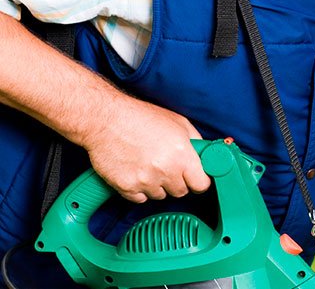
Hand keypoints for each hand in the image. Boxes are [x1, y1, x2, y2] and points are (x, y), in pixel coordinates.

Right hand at [83, 96, 210, 202]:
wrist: (105, 119)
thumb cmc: (141, 117)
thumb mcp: (179, 122)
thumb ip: (196, 141)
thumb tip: (206, 156)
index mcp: (182, 154)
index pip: (201, 185)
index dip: (199, 181)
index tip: (195, 178)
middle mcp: (166, 170)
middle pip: (181, 192)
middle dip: (178, 181)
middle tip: (168, 166)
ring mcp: (145, 181)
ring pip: (161, 196)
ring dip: (158, 185)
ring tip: (149, 165)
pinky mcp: (126, 187)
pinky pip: (140, 199)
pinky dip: (140, 190)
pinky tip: (136, 172)